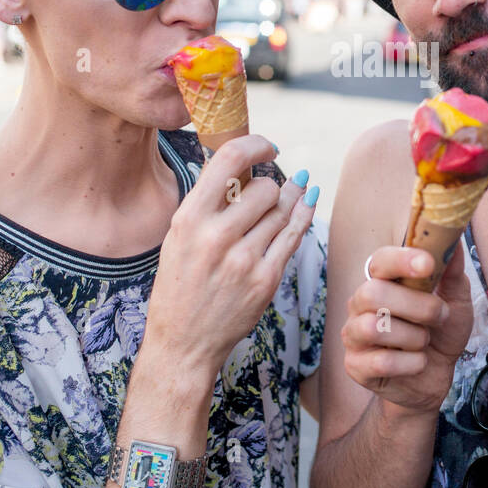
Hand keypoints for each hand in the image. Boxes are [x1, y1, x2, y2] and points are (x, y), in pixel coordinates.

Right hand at [146, 134, 316, 376]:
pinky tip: (308, 200)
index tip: (267, 146)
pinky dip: (303, 214)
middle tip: (264, 195)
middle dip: (269, 187)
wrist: (183, 343)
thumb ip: (207, 202)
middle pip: (264, 188)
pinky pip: (293, 235)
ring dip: (286, 201)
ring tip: (288, 195)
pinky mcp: (265, 279)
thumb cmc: (179, 285)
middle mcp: (215, 236)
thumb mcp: (178, 237)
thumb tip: (239, 162)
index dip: (255, 144)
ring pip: (282, 211)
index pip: (229, 160)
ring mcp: (243, 260)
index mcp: (188, 219)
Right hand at [341, 244, 472, 415]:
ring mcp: (354, 334)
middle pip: (373, 292)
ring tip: (424, 342)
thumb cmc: (441, 332)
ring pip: (374, 328)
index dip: (402, 260)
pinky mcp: (355, 366)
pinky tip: (418, 362)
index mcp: (382, 280)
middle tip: (440, 315)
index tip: (428, 264)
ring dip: (414, 337)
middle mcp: (361, 303)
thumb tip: (455, 242)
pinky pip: (382, 362)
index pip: (380, 260)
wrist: (435, 377)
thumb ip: (452, 273)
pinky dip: (411, 363)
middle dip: (416, 306)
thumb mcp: (456, 301)